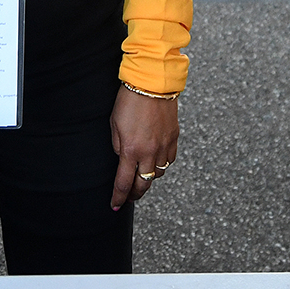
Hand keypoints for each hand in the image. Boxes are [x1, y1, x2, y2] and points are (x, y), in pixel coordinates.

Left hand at [109, 86, 178, 208]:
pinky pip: (169, 159)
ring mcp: (164, 146)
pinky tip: (155, 161)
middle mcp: (149, 152)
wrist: (152, 83)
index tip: (115, 205)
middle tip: (129, 197)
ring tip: (142, 176)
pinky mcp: (174, 138)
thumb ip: (118, 146)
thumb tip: (123, 159)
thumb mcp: (114, 124)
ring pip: (159, 173)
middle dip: (135, 194)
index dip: (119, 197)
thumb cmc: (129, 101)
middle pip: (144, 183)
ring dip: (149, 178)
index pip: (124, 182)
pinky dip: (162, 164)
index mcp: (130, 150)